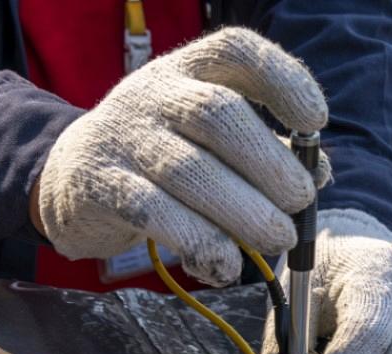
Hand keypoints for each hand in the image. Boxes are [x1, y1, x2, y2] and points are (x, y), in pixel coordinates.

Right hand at [36, 28, 328, 285]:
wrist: (71, 177)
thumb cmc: (164, 158)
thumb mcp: (212, 139)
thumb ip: (267, 148)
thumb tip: (319, 171)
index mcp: (189, 70)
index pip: (237, 50)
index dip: (283, 79)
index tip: (316, 121)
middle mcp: (154, 94)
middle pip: (219, 114)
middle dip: (271, 165)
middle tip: (300, 203)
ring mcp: (124, 137)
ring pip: (190, 171)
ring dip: (245, 213)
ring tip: (277, 239)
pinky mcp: (101, 185)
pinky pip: (155, 214)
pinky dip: (201, 243)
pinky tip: (226, 265)